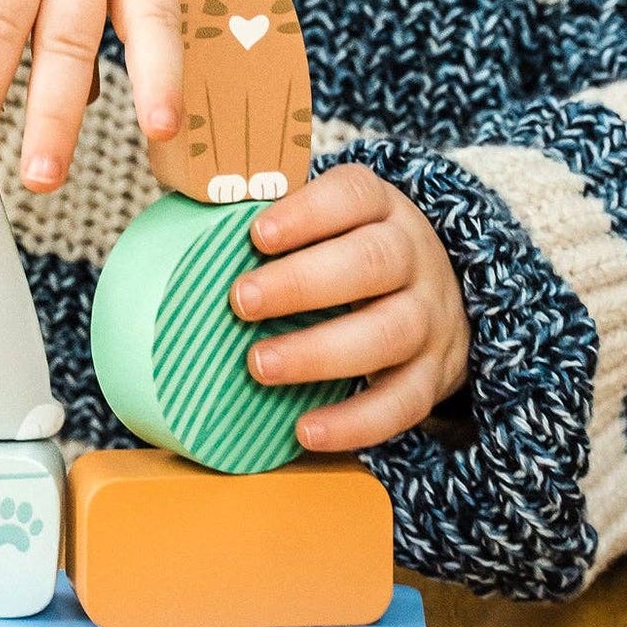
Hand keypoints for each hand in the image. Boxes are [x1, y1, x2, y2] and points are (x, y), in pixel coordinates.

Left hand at [231, 163, 469, 451]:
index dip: (306, 213)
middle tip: (240, 301)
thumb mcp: (331, 219)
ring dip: (320, 353)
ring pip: (390, 332)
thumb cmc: (352, 250)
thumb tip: (184, 219)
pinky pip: (404, 403)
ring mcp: (430, 317)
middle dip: (302, 283)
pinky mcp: (434, 374)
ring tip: (258, 366)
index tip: (255, 235)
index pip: (353, 195)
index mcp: (380, 208)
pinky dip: (355, 422)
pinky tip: (306, 431)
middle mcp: (413, 256)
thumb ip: (273, 217)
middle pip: (373, 261)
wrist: (442, 293)